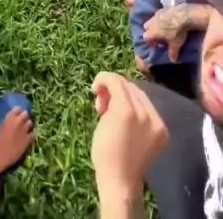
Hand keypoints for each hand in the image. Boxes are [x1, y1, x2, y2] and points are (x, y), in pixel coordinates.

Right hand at [0, 108, 34, 170]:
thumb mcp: (2, 127)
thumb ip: (9, 121)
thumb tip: (14, 119)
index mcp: (9, 118)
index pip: (17, 108)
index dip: (19, 112)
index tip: (18, 115)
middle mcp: (18, 121)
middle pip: (25, 114)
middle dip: (24, 117)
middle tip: (22, 122)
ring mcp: (24, 130)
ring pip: (30, 122)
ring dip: (28, 125)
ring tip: (25, 130)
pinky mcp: (28, 139)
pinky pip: (33, 133)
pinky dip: (31, 134)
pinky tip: (28, 137)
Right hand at [92, 73, 167, 202]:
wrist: (121, 180)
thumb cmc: (104, 153)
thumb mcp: (101, 122)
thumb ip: (108, 101)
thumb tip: (109, 90)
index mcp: (126, 111)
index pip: (117, 82)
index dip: (104, 79)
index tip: (96, 87)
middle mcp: (145, 113)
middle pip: (130, 87)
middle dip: (115, 88)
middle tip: (103, 99)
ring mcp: (157, 122)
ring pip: (141, 96)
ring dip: (126, 97)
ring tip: (115, 110)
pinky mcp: (163, 131)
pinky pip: (149, 109)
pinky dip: (138, 108)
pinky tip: (128, 118)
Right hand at [143, 7, 187, 62]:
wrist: (184, 15)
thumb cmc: (177, 32)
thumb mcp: (176, 44)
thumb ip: (173, 53)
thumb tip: (173, 61)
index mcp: (152, 32)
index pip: (146, 38)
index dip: (150, 42)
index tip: (156, 45)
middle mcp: (151, 22)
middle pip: (146, 27)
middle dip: (150, 31)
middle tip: (159, 35)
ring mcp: (156, 14)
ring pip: (152, 19)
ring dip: (156, 23)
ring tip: (164, 27)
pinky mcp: (163, 8)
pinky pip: (159, 14)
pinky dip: (162, 17)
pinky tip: (169, 20)